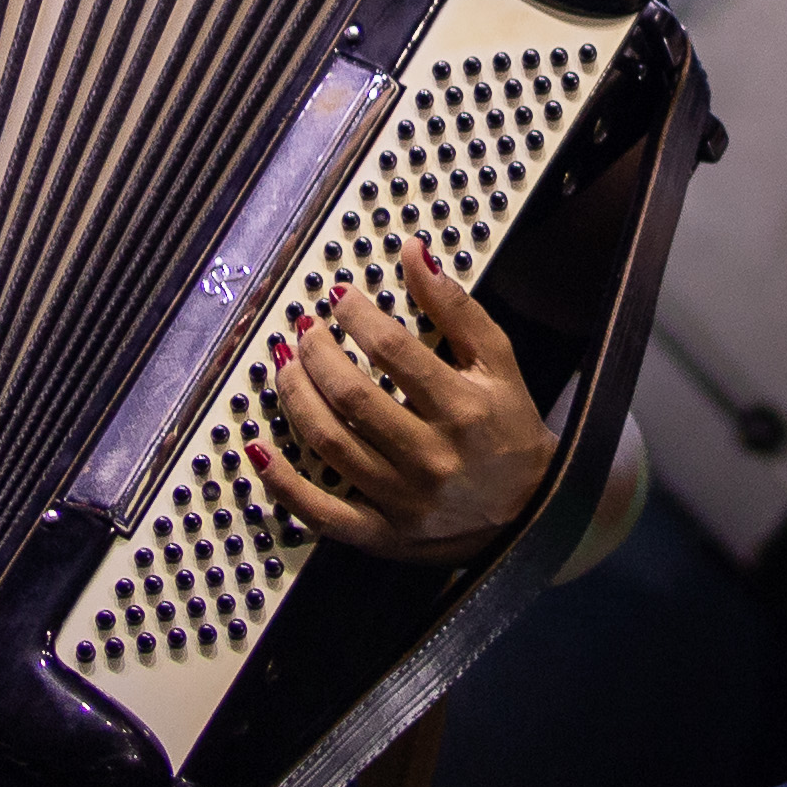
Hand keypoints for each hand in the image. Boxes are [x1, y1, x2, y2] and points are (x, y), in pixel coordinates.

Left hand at [250, 238, 555, 565]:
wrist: (529, 510)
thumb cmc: (509, 427)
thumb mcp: (498, 363)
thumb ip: (456, 308)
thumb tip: (413, 252)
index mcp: (463, 408)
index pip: (395, 353)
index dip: (358, 318)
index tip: (338, 297)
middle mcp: (432, 456)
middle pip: (353, 398)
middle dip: (318, 355)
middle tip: (304, 330)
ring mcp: (403, 499)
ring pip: (330, 444)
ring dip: (296, 399)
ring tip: (285, 366)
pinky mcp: (381, 534)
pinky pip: (320, 511)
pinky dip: (282, 482)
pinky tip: (257, 449)